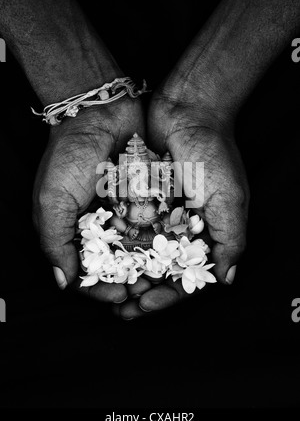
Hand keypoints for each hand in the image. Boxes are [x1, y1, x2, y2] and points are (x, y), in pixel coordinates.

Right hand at [33, 97, 148, 303]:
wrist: (99, 111)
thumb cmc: (69, 155)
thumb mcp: (52, 199)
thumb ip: (55, 241)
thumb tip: (65, 282)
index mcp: (72, 230)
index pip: (86, 270)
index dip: (102, 287)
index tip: (121, 296)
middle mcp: (98, 224)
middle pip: (115, 265)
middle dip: (130, 281)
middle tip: (147, 292)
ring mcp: (121, 211)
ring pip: (137, 249)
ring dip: (149, 267)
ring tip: (164, 279)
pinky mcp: (142, 197)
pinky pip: (153, 224)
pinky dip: (161, 240)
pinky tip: (174, 253)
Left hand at [114, 96, 248, 318]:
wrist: (189, 111)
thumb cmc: (214, 154)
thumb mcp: (230, 199)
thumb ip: (230, 239)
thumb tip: (226, 280)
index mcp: (207, 233)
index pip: (187, 276)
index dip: (167, 295)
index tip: (144, 305)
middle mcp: (183, 227)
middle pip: (161, 270)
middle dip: (142, 290)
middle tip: (120, 309)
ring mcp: (162, 213)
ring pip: (141, 252)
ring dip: (126, 272)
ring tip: (106, 290)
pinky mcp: (143, 196)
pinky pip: (129, 224)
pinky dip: (118, 241)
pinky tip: (101, 256)